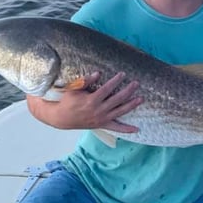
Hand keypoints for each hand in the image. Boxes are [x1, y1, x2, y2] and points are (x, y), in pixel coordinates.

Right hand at [27, 71, 142, 131]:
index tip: (123, 74)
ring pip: (120, 112)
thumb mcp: (74, 89)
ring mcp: (101, 119)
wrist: (62, 118)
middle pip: (117, 99)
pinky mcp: (102, 125)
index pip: (107, 89)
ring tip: (140, 99)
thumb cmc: (68, 101)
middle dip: (128, 91)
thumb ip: (86, 81)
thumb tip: (98, 73)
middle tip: (136, 83)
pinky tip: (136, 129)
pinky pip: (116, 128)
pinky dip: (126, 129)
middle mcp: (98, 110)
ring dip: (131, 105)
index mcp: (91, 100)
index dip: (116, 81)